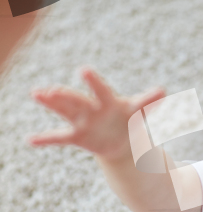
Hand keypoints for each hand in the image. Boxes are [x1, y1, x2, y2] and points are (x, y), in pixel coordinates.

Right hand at [29, 67, 164, 160]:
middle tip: (53, 89)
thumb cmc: (130, 120)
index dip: (93, 81)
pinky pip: (60, 137)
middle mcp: (92, 107)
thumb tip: (163, 91)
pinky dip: (46, 139)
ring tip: (37, 94)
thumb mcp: (140, 112)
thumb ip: (149, 101)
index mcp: (108, 100)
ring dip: (52, 103)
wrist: (123, 140)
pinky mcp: (78, 136)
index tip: (83, 71)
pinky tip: (30, 140)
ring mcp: (83, 121)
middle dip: (66, 95)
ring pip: (65, 111)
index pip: (101, 90)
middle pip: (78, 99)